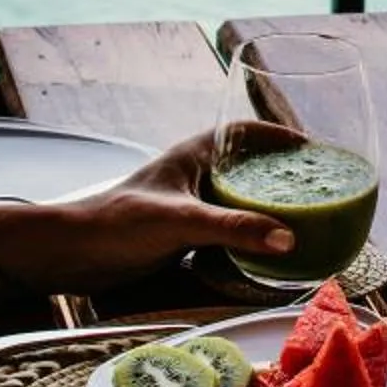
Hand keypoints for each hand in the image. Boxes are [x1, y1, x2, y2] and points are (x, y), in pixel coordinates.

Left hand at [0, 129, 292, 307]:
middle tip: (318, 189)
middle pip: (247, 166)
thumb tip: (288, 239)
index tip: (313, 149)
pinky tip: (263, 255)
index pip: (245, 131)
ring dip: (265, 207)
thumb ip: (233, 228)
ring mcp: (185, 206)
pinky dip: (247, 236)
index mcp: (193, 154)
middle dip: (281, 174)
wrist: (68, 255)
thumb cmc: (114, 224)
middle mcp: (192, 176)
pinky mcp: (178, 236)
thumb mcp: (180, 222)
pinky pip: (224, 229)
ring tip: (302, 222)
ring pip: (236, 199)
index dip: (280, 135)